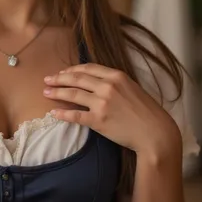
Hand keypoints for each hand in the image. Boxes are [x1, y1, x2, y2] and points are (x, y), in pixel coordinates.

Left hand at [43, 63, 179, 155]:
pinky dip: (62, 113)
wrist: (155, 133)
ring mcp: (102, 103)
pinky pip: (75, 115)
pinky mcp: (99, 120)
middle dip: (59, 78)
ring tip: (45, 92)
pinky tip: (54, 112)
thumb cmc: (147, 112)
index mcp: (117, 76)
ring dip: (56, 92)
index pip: (88, 68)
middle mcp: (107, 86)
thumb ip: (115, 83)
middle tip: (47, 80)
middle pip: (76, 78)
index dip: (72, 69)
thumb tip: (96, 82)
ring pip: (72, 94)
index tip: (62, 72)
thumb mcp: (133, 88)